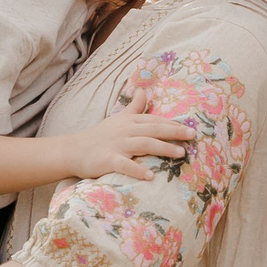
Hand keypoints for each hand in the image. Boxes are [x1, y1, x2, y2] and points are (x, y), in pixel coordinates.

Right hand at [56, 87, 194, 181]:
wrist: (75, 150)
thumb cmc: (101, 135)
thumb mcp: (119, 118)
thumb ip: (134, 107)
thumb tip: (144, 90)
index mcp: (130, 121)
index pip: (155, 120)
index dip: (173, 124)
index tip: (191, 128)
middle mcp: (126, 131)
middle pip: (153, 129)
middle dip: (174, 132)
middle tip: (192, 136)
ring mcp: (117, 145)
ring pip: (144, 144)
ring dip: (163, 148)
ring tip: (180, 154)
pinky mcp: (108, 160)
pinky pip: (125, 165)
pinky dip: (138, 170)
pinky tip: (151, 176)